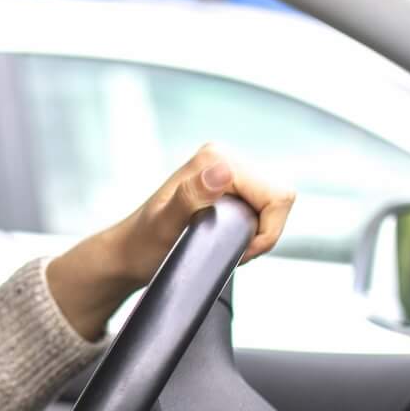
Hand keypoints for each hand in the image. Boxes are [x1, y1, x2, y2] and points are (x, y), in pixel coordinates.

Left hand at [46, 143, 297, 340]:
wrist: (130, 253)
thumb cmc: (144, 243)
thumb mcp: (165, 225)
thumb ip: (191, 197)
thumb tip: (222, 172)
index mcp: (216, 158)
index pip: (276, 195)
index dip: (266, 232)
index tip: (237, 250)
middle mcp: (224, 157)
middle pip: (279, 197)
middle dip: (263, 231)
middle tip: (231, 249)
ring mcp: (228, 170)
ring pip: (274, 203)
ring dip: (258, 231)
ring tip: (226, 245)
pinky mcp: (229, 186)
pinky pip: (263, 207)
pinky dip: (253, 229)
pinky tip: (227, 238)